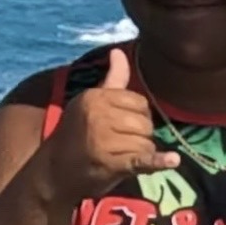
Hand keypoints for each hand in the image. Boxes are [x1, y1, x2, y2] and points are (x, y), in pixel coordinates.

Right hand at [45, 47, 156, 204]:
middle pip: (145, 122)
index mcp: (96, 98)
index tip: (121, 127)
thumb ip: (112, 79)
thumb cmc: (76, 135)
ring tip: (118, 157)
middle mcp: (99, 116)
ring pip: (146, 143)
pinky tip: (172, 160)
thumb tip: (118, 51)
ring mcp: (104, 140)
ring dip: (139, 153)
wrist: (53, 173)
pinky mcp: (111, 164)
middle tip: (119, 146)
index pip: (139, 102)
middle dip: (139, 136)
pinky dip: (158, 161)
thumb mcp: (91, 103)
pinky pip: (142, 159)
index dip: (137, 116)